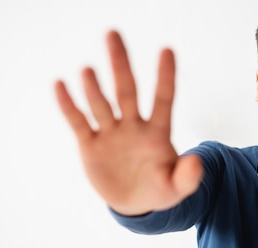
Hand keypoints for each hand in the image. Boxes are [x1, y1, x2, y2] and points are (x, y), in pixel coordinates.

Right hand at [55, 31, 202, 215]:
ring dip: (94, 88)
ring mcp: (111, 133)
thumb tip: (197, 161)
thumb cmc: (160, 190)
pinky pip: (79, 121)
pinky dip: (69, 105)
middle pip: (127, 90)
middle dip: (120, 64)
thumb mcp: (177, 188)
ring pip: (102, 104)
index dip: (165, 76)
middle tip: (112, 33)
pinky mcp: (90, 144)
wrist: (135, 204)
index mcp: (158, 132)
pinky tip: (60, 85)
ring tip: (88, 70)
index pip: (164, 99)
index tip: (167, 50)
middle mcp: (133, 125)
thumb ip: (188, 176)